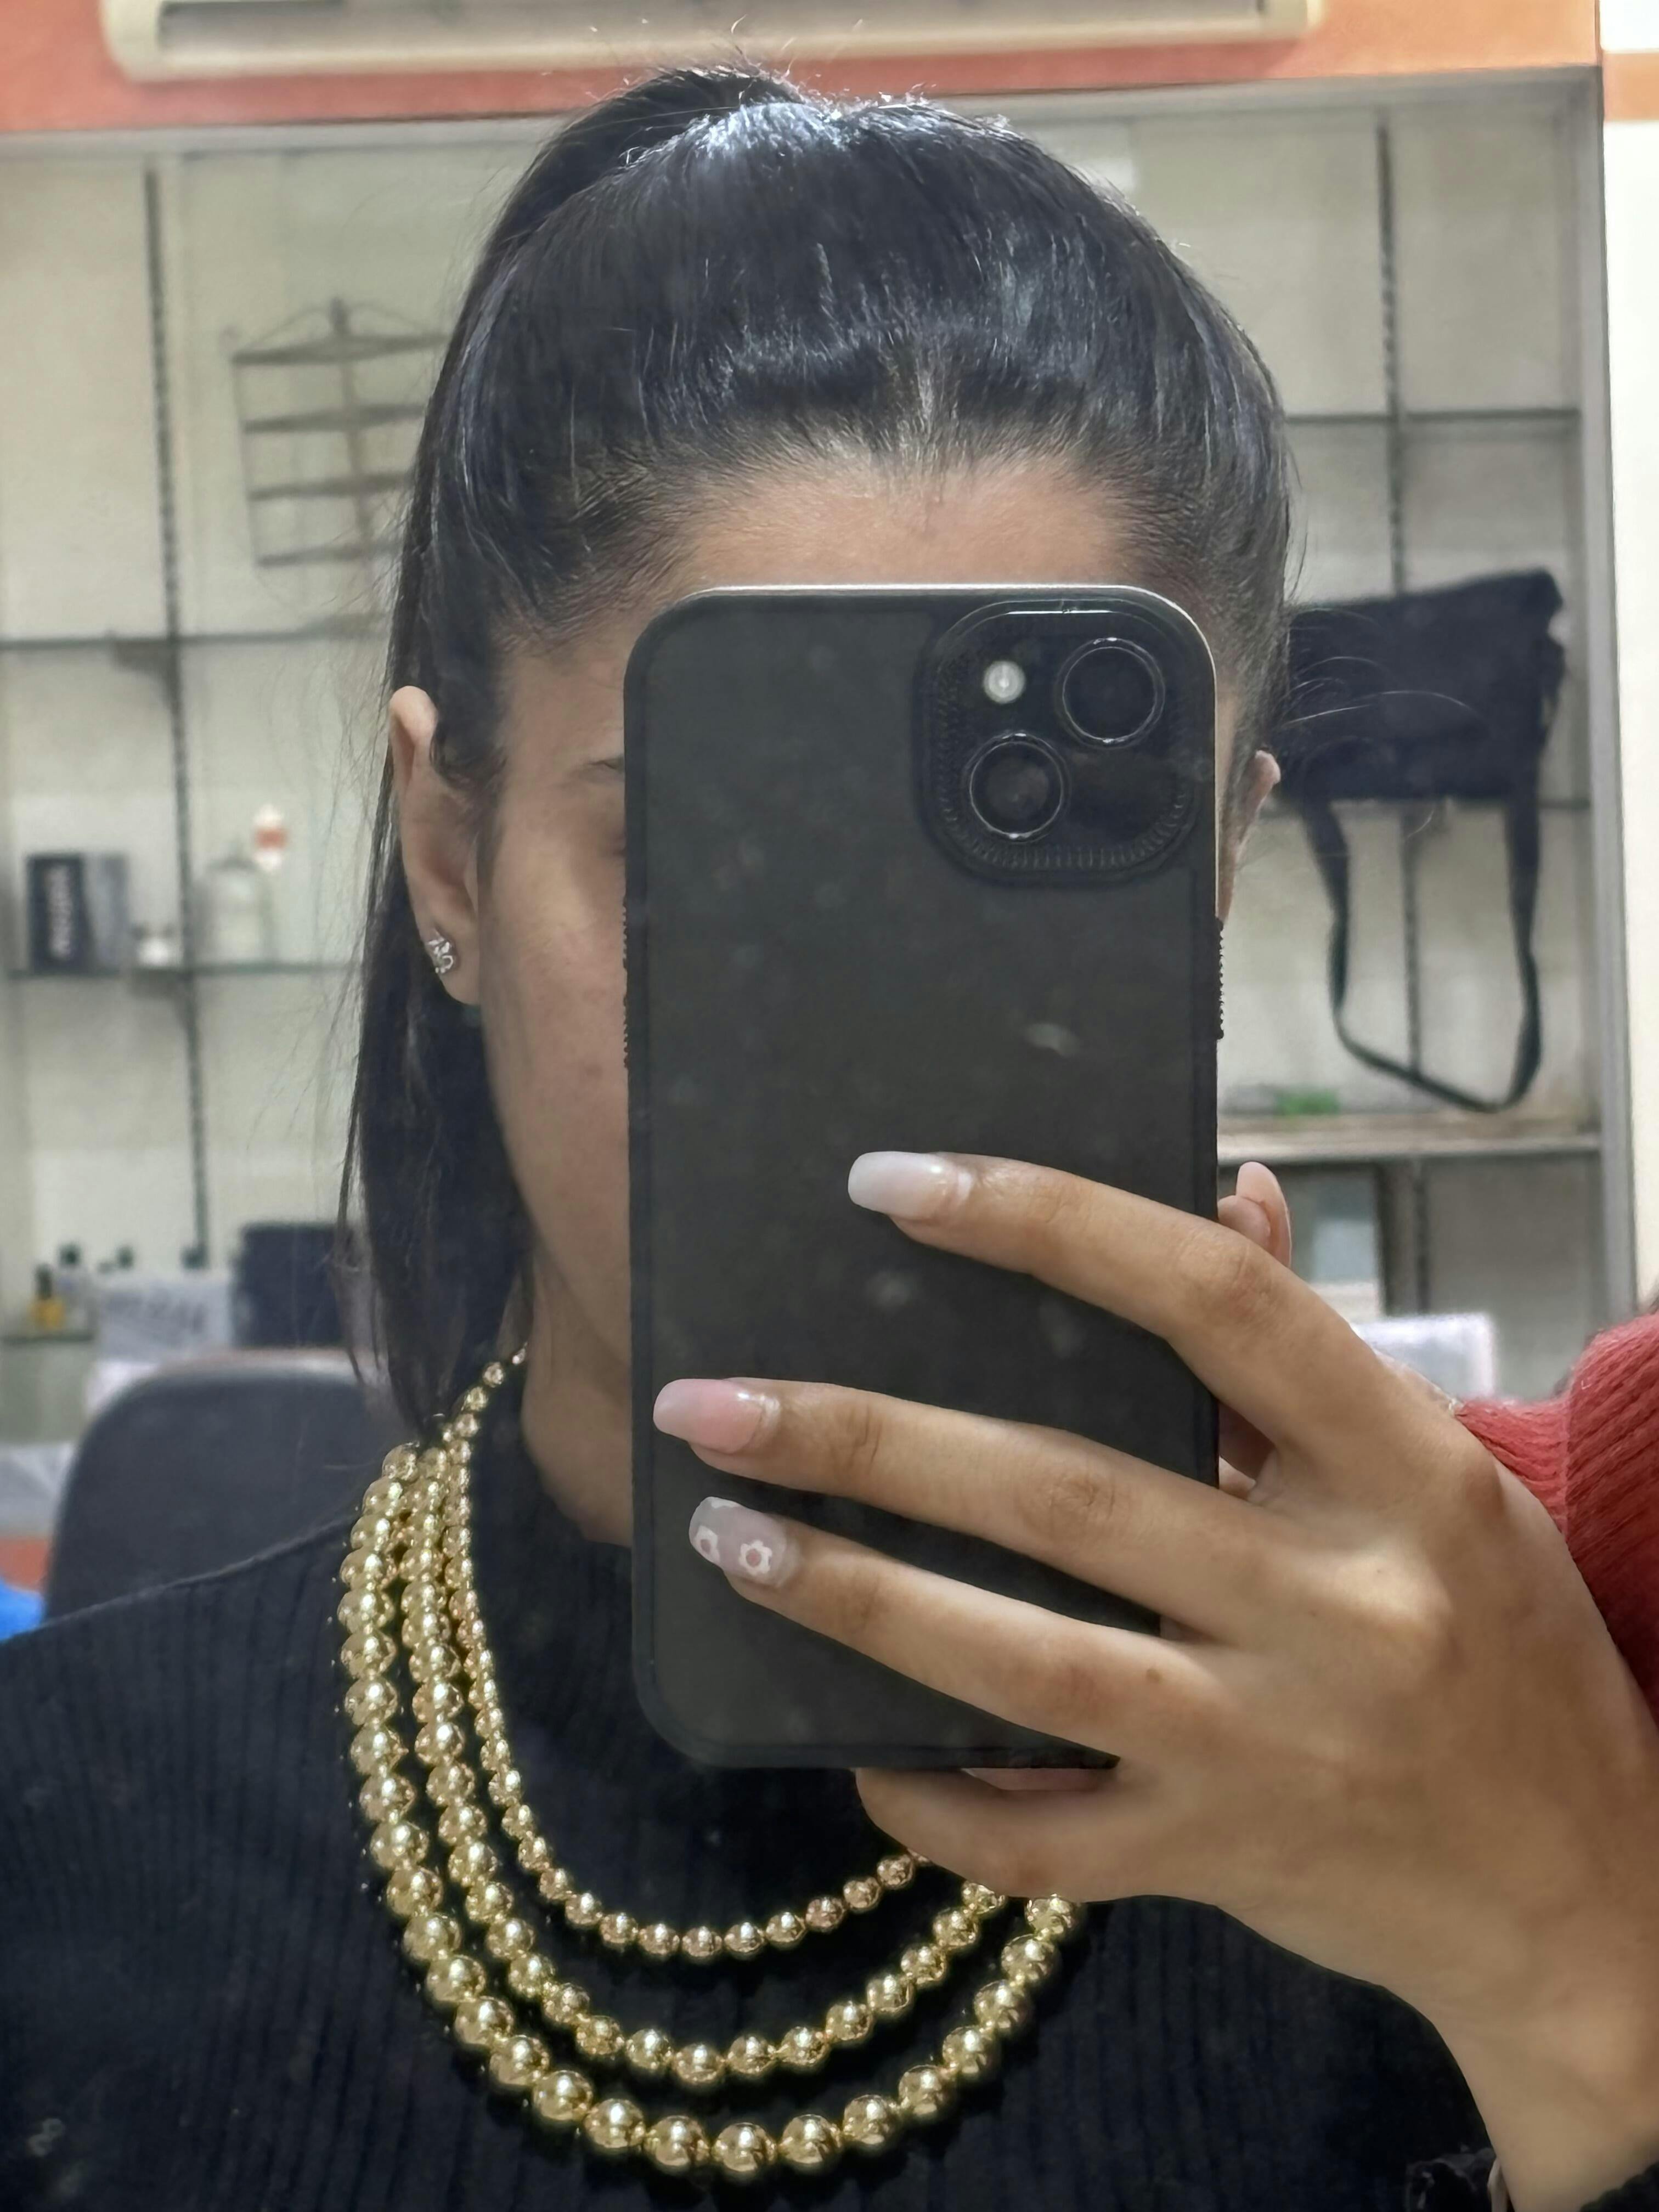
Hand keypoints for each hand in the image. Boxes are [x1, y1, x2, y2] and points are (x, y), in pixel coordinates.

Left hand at [656, 1151, 1658, 2211]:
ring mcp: (1272, 1748)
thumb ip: (1306, 1344)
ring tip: (724, 1536)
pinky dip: (933, 1800)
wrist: (1588, 1897)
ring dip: (854, 1597)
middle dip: (867, 1438)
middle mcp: (1339, 1604)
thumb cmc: (1503, 1647)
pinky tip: (846, 1748)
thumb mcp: (1442, 1475)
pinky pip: (1041, 1843)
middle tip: (712, 1403)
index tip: (894, 1185)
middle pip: (1065, 1492)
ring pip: (1024, 1664)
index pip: (1214, 1303)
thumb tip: (1219, 1188)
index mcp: (1401, 1471)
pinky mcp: (1222, 1866)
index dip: (1048, 1224)